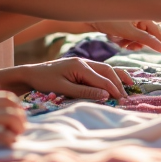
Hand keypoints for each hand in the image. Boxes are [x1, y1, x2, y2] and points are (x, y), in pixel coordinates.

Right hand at [0, 83, 25, 161]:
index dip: (7, 100)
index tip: (12, 110)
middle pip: (8, 101)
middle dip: (18, 111)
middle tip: (21, 122)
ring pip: (10, 117)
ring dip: (18, 124)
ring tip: (19, 132)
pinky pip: (4, 135)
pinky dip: (11, 138)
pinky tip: (11, 142)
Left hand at [13, 57, 133, 100]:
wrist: (31, 74)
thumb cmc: (43, 82)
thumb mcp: (63, 89)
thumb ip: (84, 92)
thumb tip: (105, 95)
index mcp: (79, 66)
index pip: (102, 78)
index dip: (113, 89)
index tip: (122, 99)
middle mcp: (84, 62)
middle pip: (107, 71)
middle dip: (118, 83)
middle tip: (125, 97)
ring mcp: (83, 63)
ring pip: (106, 68)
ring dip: (118, 77)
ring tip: (129, 86)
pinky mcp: (82, 67)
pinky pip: (100, 70)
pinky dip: (110, 75)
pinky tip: (117, 79)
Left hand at [87, 20, 160, 52]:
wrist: (90, 17)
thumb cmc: (109, 21)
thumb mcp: (128, 32)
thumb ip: (146, 40)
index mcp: (144, 15)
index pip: (158, 31)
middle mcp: (140, 17)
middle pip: (148, 36)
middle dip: (138, 43)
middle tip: (130, 46)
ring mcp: (133, 22)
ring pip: (138, 39)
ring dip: (129, 43)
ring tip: (119, 41)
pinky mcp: (126, 25)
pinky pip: (130, 37)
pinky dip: (124, 41)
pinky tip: (115, 38)